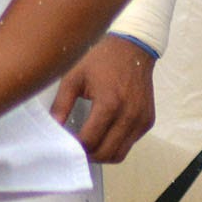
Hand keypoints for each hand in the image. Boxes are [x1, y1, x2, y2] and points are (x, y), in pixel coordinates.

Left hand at [53, 37, 158, 163]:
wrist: (133, 47)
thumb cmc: (102, 59)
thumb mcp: (74, 77)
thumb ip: (61, 104)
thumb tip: (53, 127)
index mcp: (109, 103)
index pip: (89, 141)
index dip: (74, 147)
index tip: (65, 143)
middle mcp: (129, 114)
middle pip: (105, 153)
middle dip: (87, 155)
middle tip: (75, 147)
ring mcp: (141, 119)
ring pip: (119, 154)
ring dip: (103, 154)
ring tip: (90, 143)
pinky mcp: (148, 120)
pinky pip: (130, 143)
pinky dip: (116, 144)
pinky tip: (106, 132)